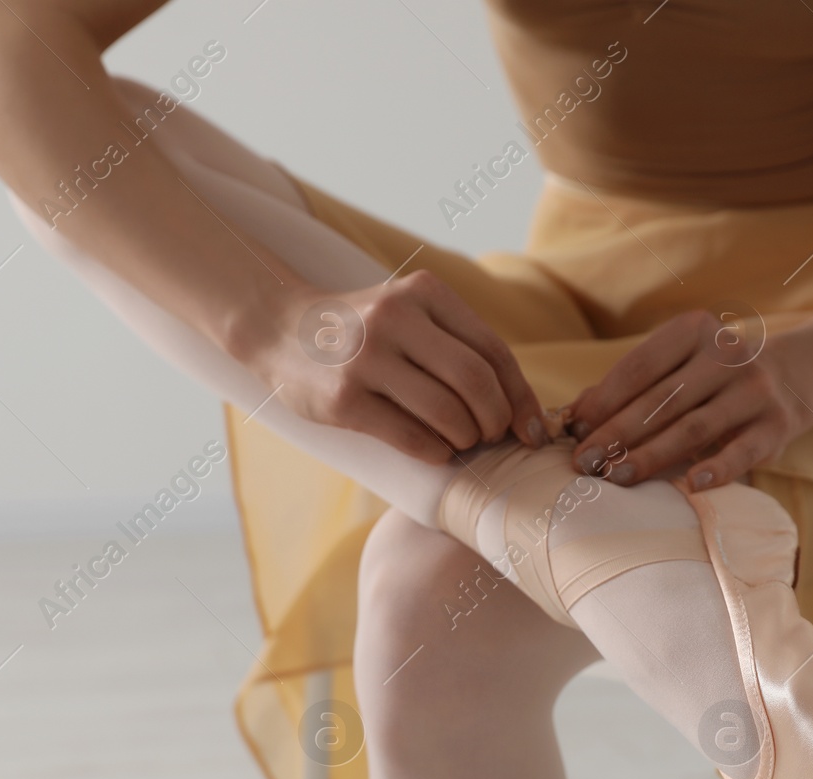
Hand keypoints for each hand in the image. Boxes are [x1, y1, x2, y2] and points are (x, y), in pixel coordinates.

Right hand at [248, 270, 546, 462]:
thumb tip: (521, 410)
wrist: (281, 331)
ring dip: (466, 438)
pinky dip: (435, 451)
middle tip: (491, 436)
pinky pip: (411, 436)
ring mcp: (366, 358)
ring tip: (461, 441)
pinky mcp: (343, 399)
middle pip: (475, 381)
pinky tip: (436, 450)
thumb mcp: (412, 316)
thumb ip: (460, 346)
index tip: (531, 429)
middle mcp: (394, 318)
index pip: (493, 350)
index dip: (520, 397)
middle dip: (495, 420)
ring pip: (447, 413)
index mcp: (423, 292)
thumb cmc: (365, 333)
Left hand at [565, 309, 811, 488]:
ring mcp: (755, 389)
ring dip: (651, 455)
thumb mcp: (675, 368)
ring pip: (694, 427)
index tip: (574, 430)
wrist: (791, 377)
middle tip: (584, 463)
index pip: (640, 366)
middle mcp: (728, 353)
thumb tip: (573, 414)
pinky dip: (718, 468)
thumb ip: (627, 386)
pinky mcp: (776, 425)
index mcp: (695, 330)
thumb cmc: (710, 378)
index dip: (604, 399)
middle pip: (661, 399)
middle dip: (617, 433)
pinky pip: (742, 451)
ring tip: (616, 477)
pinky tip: (693, 484)